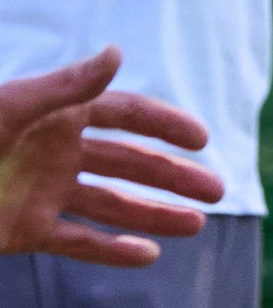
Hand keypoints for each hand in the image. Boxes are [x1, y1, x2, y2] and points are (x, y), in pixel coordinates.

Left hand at [0, 46, 224, 262]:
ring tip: (196, 226)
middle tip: (216, 190)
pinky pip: (77, 241)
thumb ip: (65, 85)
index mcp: (57, 113)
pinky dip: (112, 250)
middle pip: (128, 162)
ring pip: (111, 204)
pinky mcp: (25, 232)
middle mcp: (57, 151)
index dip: (165, 125)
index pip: (126, 113)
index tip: (203, 140)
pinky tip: (148, 255)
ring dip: (153, 213)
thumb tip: (119, 52)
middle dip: (172, 175)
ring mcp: (43, 192)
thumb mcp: (9, 107)